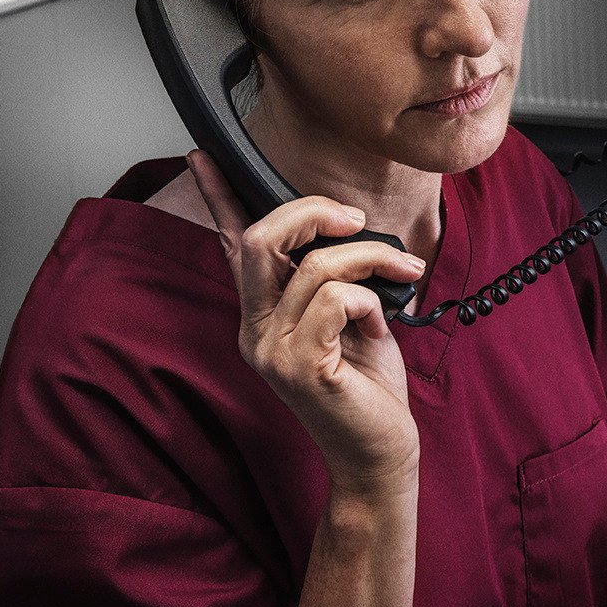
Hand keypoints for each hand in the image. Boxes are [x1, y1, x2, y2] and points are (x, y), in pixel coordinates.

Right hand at [189, 150, 426, 495]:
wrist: (379, 450)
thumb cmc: (367, 382)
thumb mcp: (350, 314)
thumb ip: (332, 275)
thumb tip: (340, 225)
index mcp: (261, 312)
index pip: (232, 245)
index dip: (219, 197)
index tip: (205, 156)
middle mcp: (254, 330)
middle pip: (261, 239)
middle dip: (314, 212)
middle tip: (358, 221)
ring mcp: (271, 351)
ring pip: (315, 264)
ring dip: (370, 257)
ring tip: (401, 272)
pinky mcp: (301, 368)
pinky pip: (337, 299)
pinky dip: (370, 297)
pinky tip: (380, 322)